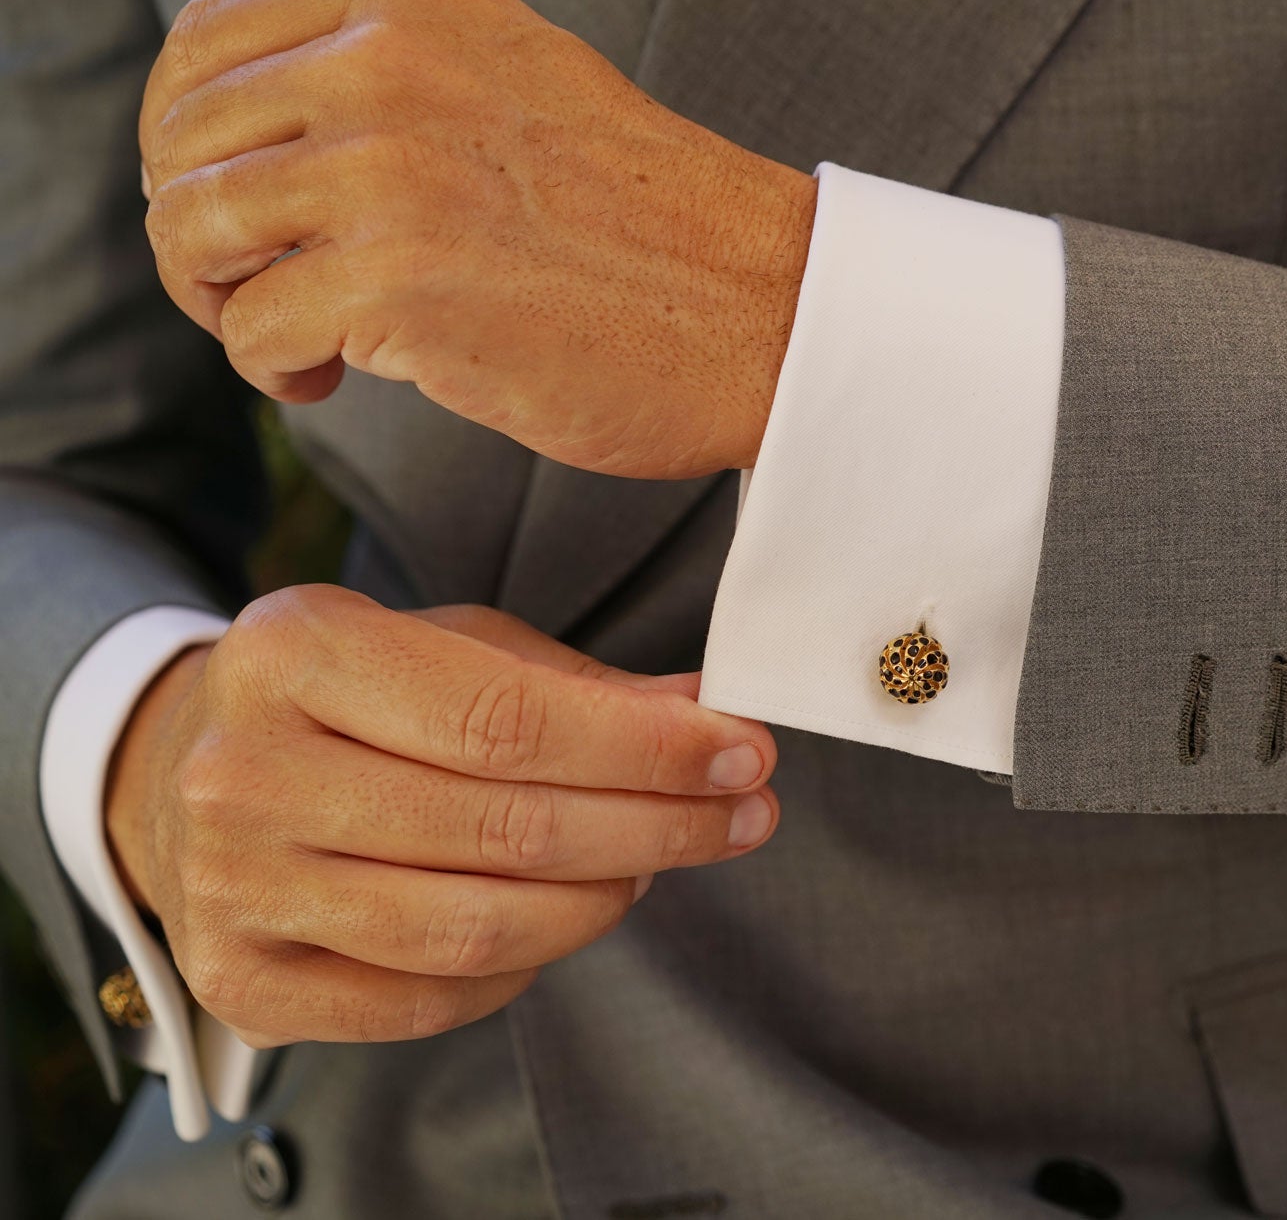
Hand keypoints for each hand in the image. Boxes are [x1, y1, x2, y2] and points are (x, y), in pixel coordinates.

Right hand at [104, 586, 778, 1045]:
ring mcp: (233, 885)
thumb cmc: (347, 698)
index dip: (644, 750)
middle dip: (656, 826)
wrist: (183, 772)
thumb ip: (576, 685)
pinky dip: (524, 966)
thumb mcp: (447, 645)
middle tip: (744, 814)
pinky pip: (428, 1000)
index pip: (505, 719)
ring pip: (473, 928)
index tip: (744, 753)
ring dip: (603, 901)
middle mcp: (243, 770)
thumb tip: (707, 722)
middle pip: (503, 829)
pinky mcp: (242, 980)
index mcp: (294, 651)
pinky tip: (565, 917)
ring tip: (656, 863)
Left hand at [137, 0, 816, 478]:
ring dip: (227, 305)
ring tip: (307, 337)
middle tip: (271, 290)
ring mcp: (391, 168)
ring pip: (193, 233)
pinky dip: (277, 371)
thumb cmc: (644, 224)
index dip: (186, 141)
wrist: (765, 310)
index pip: (203, 45)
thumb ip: (382, 76)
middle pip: (180, 145)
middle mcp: (387, 61)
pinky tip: (341, 377)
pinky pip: (252, 331)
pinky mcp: (401, 282)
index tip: (238, 209)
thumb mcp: (507, 81)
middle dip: (203, 236)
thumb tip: (236, 137)